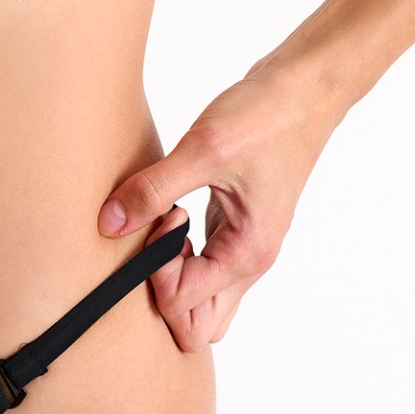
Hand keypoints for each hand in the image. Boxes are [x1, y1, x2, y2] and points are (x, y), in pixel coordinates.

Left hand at [97, 63, 342, 350]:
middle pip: (198, 324)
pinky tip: (169, 210)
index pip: (185, 305)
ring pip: (202, 298)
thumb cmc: (266, 117)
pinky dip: (180, 253)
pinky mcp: (237, 224)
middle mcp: (249, 260)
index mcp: (247, 253)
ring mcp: (244, 244)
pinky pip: (204, 264)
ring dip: (172, 274)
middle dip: (162, 293)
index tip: (161, 216)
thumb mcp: (204, 148)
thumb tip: (110, 223)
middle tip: (155, 235)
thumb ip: (153, 189)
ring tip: (163, 220)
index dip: (156, 269)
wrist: (305, 90)